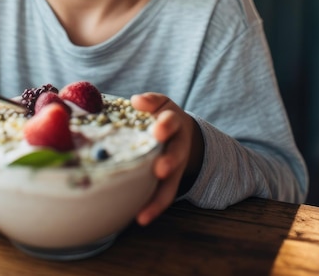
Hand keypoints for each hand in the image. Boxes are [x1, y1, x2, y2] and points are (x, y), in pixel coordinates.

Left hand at [130, 93, 203, 226]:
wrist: (182, 130)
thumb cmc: (161, 115)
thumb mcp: (158, 103)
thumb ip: (150, 101)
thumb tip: (136, 101)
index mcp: (172, 120)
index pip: (170, 120)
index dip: (165, 125)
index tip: (158, 130)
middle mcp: (178, 144)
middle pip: (177, 153)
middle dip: (170, 160)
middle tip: (160, 168)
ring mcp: (176, 165)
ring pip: (172, 180)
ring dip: (159, 194)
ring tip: (144, 209)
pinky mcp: (170, 181)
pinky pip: (164, 195)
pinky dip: (154, 207)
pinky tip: (140, 218)